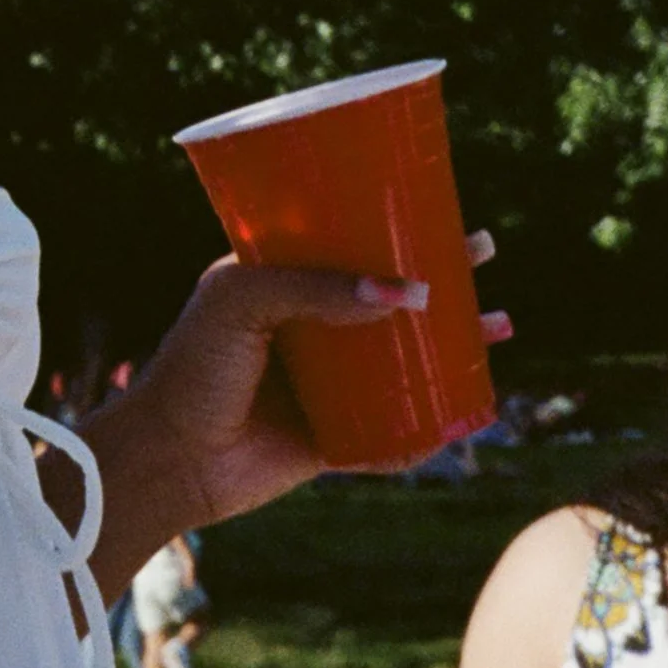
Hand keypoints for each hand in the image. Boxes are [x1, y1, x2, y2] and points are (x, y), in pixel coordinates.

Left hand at [120, 229, 510, 526]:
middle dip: (441, 276)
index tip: (437, 209)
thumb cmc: (191, 365)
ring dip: (454, 344)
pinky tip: (467, 410)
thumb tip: (403, 293)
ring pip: (404, 360)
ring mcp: (325, 384)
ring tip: (498, 327)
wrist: (169, 458)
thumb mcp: (241, 301)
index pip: (346, 242)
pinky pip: (394, 429)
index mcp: (281, 282)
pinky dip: (432, 421)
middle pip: (388, 296)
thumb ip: (315, 290)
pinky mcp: (334, 439)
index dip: (392, 227)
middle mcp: (309, 328)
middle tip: (482, 256)